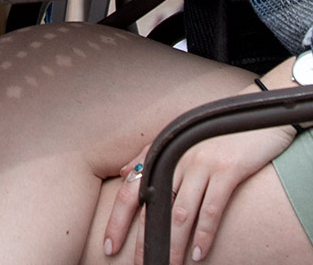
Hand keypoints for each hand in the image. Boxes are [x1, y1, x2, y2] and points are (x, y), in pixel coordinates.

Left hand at [105, 122, 296, 264]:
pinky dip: (204, 235)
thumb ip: (153, 158)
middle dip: (143, 240)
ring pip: (180, 213)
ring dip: (172, 245)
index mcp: (161, 152)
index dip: (118, 220)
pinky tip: (198, 254)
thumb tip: (127, 175)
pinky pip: (212, 209)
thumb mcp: (179, 140)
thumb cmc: (213, 131)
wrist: (253, 112)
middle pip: (153, 207)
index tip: (109, 246)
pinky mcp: (227, 171)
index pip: (130, 190)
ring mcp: (200, 164)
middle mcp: (175, 158)